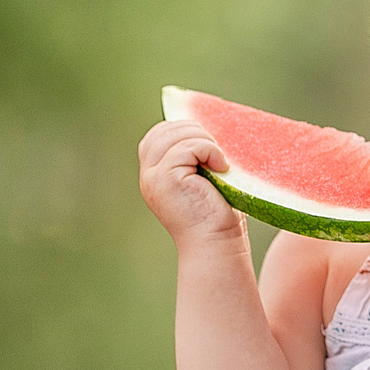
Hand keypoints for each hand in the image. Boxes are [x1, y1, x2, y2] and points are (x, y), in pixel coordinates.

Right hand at [137, 118, 245, 244]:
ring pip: (178, 134)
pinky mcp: (166, 178)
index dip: (184, 128)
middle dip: (197, 132)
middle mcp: (148, 174)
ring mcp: (154, 176)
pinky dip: (210, 151)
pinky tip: (221, 168)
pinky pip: (189, 146)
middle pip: (167, 129)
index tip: (209, 143)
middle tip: (217, 155)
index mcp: (154, 173)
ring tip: (219, 163)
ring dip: (206, 141)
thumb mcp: (200, 178)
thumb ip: (193, 156)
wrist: (215, 243)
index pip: (160, 133)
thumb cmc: (216, 214)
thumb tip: (202, 126)